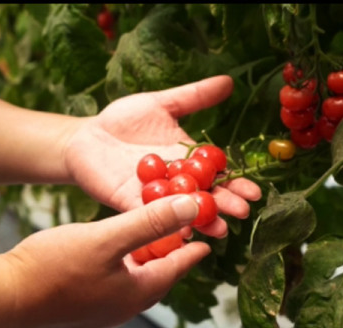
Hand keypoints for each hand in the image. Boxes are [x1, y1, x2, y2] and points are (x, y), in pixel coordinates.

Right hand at [3, 194, 208, 327]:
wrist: (4, 299)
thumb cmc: (54, 267)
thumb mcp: (107, 237)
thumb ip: (150, 222)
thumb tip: (194, 206)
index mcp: (135, 294)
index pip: (175, 269)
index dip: (192, 252)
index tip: (207, 244)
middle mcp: (120, 310)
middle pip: (155, 281)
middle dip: (169, 260)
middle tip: (179, 242)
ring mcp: (97, 315)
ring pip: (131, 287)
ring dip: (142, 267)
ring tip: (145, 249)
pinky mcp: (75, 313)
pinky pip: (109, 291)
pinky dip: (119, 274)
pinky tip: (107, 264)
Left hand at [64, 76, 260, 238]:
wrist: (87, 136)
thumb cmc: (123, 120)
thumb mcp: (161, 103)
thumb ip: (193, 97)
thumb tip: (228, 81)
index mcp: (187, 160)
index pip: (217, 174)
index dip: (235, 183)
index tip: (255, 191)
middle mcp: (174, 182)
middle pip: (204, 196)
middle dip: (224, 204)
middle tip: (242, 211)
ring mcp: (152, 196)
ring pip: (179, 212)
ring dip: (199, 221)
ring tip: (218, 229)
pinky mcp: (128, 203)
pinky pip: (147, 216)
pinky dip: (162, 224)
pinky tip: (179, 231)